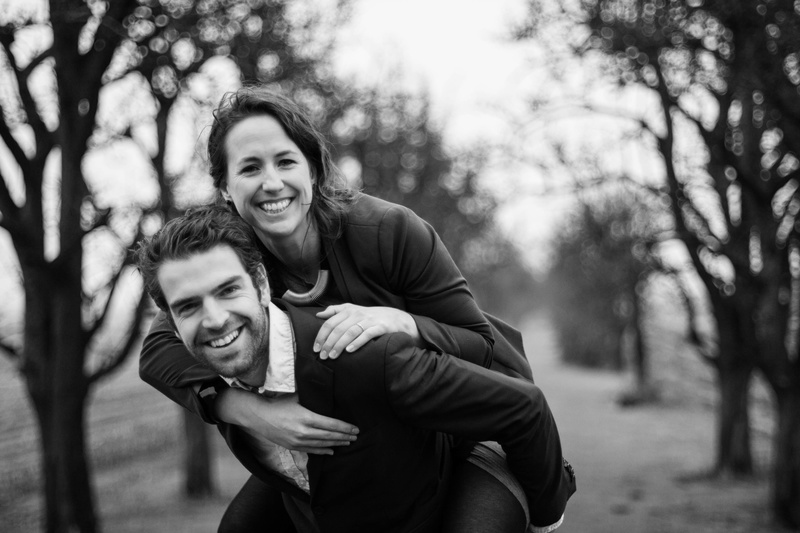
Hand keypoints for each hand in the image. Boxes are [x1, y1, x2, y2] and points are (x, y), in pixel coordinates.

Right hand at [216, 389, 358, 454]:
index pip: (331, 424)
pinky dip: (324, 451)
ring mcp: (298, 441)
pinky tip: (332, 450)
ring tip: (348, 442)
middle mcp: (303, 432)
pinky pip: (312, 450)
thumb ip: (312, 397)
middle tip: (356, 436)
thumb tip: (327, 389)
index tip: (355, 428)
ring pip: (322, 445)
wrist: (259, 416)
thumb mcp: (297, 397)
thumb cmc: (279, 403)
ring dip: (337, 443)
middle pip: (329, 436)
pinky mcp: (293, 446)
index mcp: (306, 417)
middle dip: (344, 436)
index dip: (345, 428)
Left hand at [314, 303, 420, 358]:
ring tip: (333, 356)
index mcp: (348, 310)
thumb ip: (336, 311)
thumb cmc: (371, 317)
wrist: (397, 319)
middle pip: (338, 329)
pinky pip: (367, 335)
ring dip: (339, 345)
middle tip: (323, 357)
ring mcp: (369, 320)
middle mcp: (357, 314)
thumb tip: (319, 315)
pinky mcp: (380, 327)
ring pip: (350, 332)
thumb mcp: (353, 310)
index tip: (316, 348)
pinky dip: (357, 343)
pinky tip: (350, 351)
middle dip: (328, 344)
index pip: (330, 323)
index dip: (321, 336)